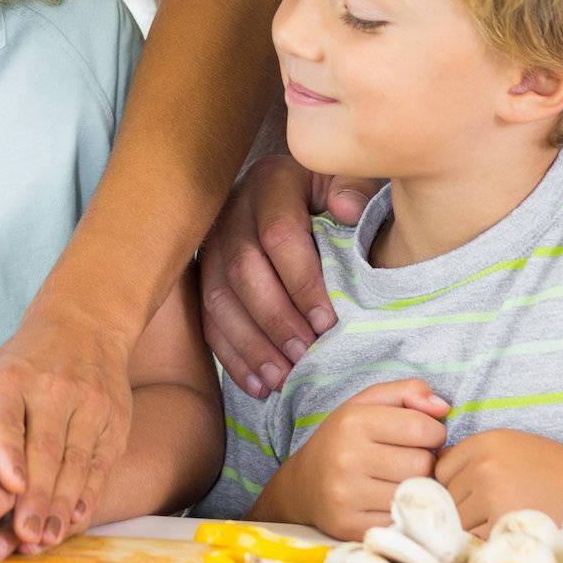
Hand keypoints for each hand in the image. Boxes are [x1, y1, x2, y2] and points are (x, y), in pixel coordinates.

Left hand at [0, 303, 132, 553]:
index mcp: (8, 380)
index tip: (9, 482)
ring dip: (57, 507)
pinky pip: (99, 467)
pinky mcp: (113, 420)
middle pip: (42, 451)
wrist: (83, 325)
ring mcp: (87, 403)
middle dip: (32, 498)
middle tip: (21, 535)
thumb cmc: (25, 369)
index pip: (5, 419)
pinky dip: (85, 497)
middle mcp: (50, 388)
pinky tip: (71, 519)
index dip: (6, 452)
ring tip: (41, 539)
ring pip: (73, 463)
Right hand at [199, 154, 379, 397]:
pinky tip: (259, 383)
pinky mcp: (207, 272)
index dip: (301, 282)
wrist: (303, 190)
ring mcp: (215, 242)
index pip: (278, 234)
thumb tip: (345, 210)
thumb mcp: (349, 179)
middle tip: (307, 356)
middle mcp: (234, 210)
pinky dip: (232, 354)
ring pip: (218, 297)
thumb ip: (355, 187)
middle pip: (243, 270)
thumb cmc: (335, 192)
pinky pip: (208, 317)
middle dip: (276, 320)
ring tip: (283, 378)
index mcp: (271, 182)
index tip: (328, 322)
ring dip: (251, 343)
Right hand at [257, 379, 448, 539]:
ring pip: (416, 494)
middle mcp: (347, 457)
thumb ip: (406, 392)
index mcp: (353, 421)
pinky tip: (393, 503)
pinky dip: (405, 513)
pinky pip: (403, 522)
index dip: (432, 432)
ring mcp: (348, 496)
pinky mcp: (352, 527)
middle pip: (423, 464)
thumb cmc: (344, 439)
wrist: (304, 485)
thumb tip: (443, 406)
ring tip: (401, 480)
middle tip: (409, 461)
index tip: (421, 436)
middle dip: (425, 462)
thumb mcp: (367, 404)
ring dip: (418, 489)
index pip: (421, 427)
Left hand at [436, 431, 562, 535]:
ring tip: (501, 524)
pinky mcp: (505, 525)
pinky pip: (477, 537)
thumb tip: (436, 470)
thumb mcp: (516, 448)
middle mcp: (484, 465)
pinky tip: (509, 535)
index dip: (453, 483)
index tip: (470, 494)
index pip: (442, 466)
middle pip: (447, 493)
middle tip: (489, 514)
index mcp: (486, 442)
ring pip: (459, 517)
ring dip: (473, 526)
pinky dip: (488, 542)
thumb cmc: (560, 474)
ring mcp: (492, 495)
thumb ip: (478, 456)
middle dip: (462, 506)